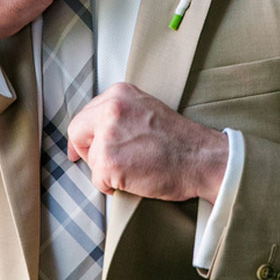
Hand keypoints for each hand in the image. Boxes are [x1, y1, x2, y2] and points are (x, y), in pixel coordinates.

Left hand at [67, 83, 228, 203]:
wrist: (201, 158)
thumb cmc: (178, 141)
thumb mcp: (145, 109)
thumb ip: (119, 113)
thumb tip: (94, 130)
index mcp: (119, 93)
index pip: (86, 114)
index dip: (85, 135)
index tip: (83, 147)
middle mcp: (110, 108)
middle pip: (77, 132)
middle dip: (87, 151)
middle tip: (104, 164)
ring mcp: (108, 134)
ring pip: (91, 159)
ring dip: (106, 171)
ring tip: (134, 169)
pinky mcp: (108, 161)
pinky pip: (98, 180)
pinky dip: (113, 186)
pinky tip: (135, 178)